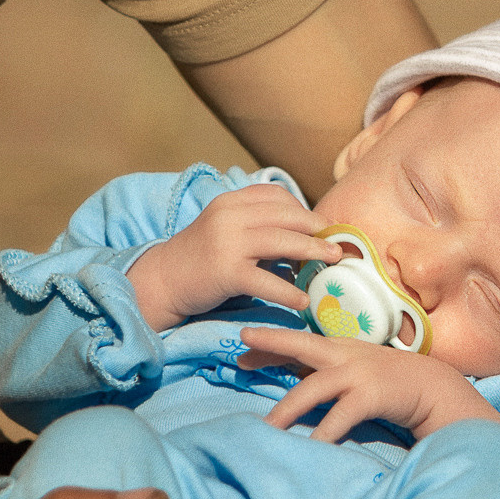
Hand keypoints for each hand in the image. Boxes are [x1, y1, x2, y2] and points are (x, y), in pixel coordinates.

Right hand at [126, 182, 337, 328]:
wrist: (162, 281)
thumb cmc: (200, 258)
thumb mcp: (226, 229)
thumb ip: (257, 226)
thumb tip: (304, 237)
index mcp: (231, 201)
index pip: (277, 197)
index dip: (304, 211)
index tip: (321, 227)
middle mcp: (229, 215)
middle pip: (286, 217)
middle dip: (317, 230)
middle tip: (337, 247)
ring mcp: (226, 242)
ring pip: (282, 242)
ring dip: (312, 253)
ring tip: (330, 265)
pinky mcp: (225, 272)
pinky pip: (266, 281)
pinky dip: (288, 292)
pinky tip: (302, 301)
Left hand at [240, 325, 496, 440]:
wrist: (438, 390)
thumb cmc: (395, 386)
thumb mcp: (360, 372)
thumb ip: (333, 376)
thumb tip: (300, 390)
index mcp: (343, 348)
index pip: (300, 341)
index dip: (271, 343)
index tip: (243, 346)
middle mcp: (348, 355)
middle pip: (302, 345)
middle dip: (272, 342)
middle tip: (241, 347)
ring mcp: (360, 374)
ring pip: (313, 388)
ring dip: (286, 408)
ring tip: (264, 428)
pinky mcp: (372, 395)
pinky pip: (339, 417)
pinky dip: (323, 433)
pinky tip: (309, 447)